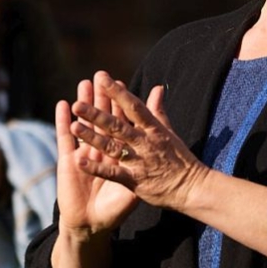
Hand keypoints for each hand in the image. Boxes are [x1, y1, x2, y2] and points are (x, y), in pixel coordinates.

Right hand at [54, 78, 140, 239]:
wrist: (92, 225)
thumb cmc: (115, 209)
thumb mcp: (136, 184)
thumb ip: (145, 163)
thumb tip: (159, 145)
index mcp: (118, 154)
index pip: (121, 124)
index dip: (121, 105)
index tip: (121, 84)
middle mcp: (101, 150)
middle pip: (102, 119)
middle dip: (101, 98)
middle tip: (100, 75)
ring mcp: (83, 153)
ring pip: (84, 124)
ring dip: (83, 105)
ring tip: (83, 84)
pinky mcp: (68, 161)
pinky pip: (65, 138)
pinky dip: (63, 122)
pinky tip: (62, 105)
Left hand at [68, 71, 208, 210]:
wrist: (192, 188)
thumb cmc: (180, 159)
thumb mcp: (169, 132)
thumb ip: (158, 110)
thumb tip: (157, 88)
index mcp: (153, 129)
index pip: (133, 106)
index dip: (118, 92)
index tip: (103, 79)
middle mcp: (144, 143)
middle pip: (117, 126)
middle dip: (97, 114)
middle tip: (78, 104)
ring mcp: (139, 161)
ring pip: (112, 147)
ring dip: (92, 137)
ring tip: (74, 127)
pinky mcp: (134, 181)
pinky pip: (112, 173)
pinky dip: (96, 168)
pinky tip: (79, 161)